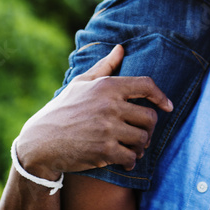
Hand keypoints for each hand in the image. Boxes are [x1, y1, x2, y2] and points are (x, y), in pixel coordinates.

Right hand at [16, 45, 172, 177]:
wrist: (41, 141)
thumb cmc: (63, 109)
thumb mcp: (81, 82)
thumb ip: (105, 66)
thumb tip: (121, 48)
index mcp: (107, 86)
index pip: (146, 86)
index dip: (161, 96)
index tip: (168, 106)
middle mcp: (110, 105)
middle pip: (150, 117)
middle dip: (148, 127)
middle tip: (141, 133)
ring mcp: (108, 128)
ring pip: (143, 138)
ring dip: (141, 146)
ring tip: (134, 147)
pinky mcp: (104, 151)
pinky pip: (131, 157)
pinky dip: (131, 161)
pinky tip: (126, 161)